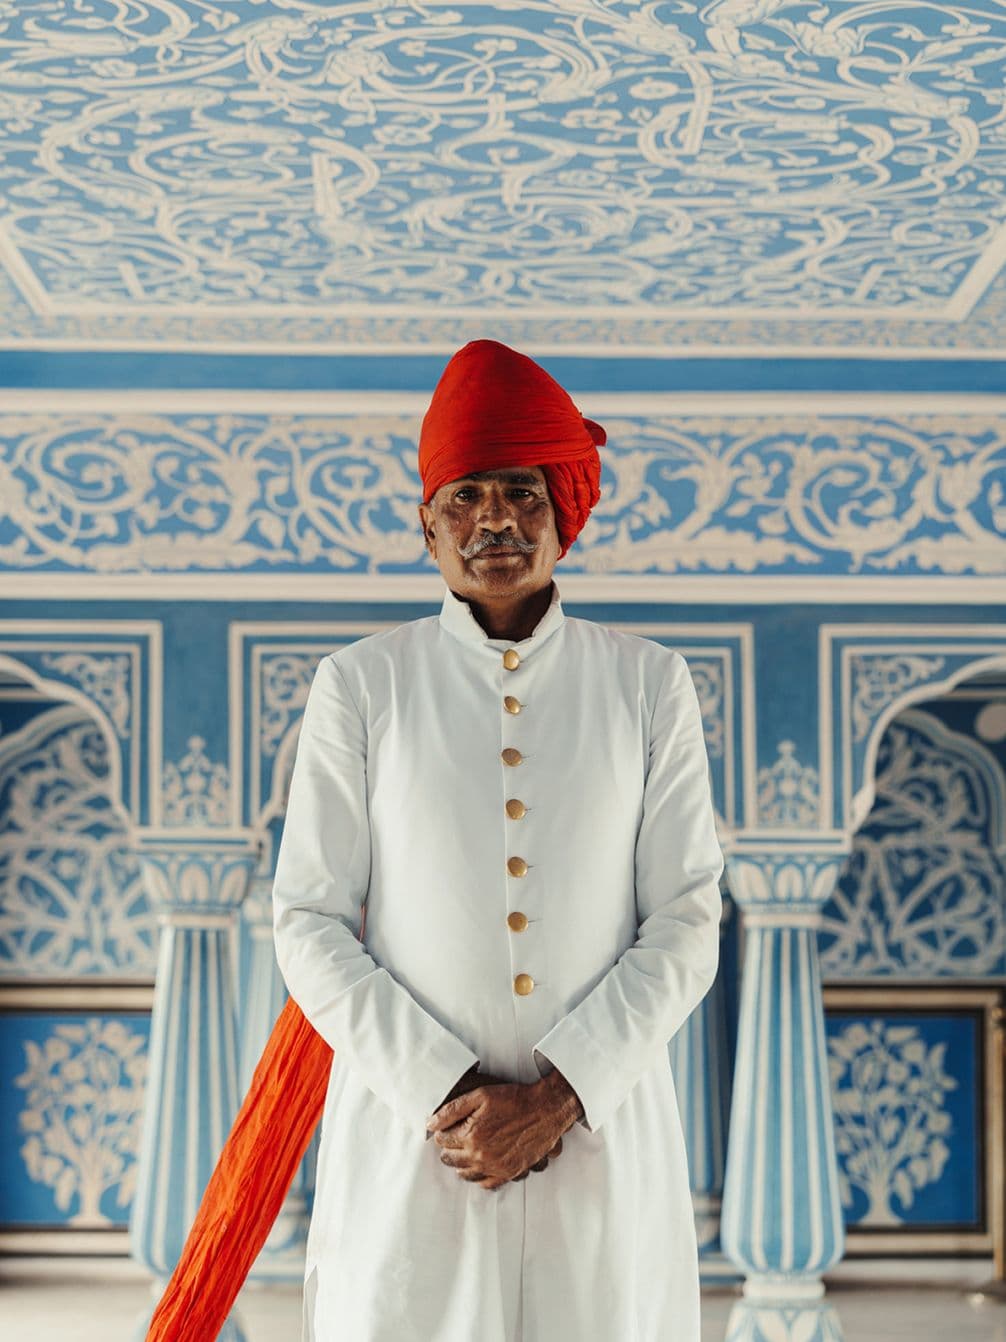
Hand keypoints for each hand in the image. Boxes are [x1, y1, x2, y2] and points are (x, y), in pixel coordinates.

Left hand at [426, 1070, 581, 1190]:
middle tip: (454, 1137)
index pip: (443, 1140)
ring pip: (465, 1173)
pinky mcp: (509, 1173)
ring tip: (465, 1150)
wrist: (545, 1109)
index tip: (447, 1126)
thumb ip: (452, 1110)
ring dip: (460, 1162)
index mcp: (471, 1136)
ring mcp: (495, 1167)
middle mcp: (481, 1156)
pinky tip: (479, 1165)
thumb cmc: (513, 1099)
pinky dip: (478, 1177)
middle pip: (451, 1159)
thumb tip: (430, 1124)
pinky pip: (485, 1184)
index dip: (443, 1131)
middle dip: (448, 1148)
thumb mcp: (480, 1095)